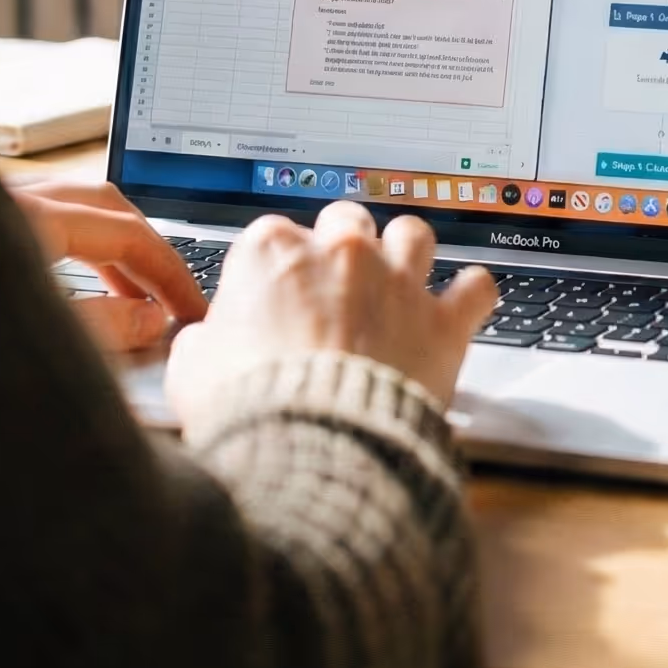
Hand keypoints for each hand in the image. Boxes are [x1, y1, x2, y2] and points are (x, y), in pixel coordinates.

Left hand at [12, 178, 207, 352]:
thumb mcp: (33, 340)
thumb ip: (99, 327)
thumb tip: (151, 318)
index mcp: (29, 217)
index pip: (126, 233)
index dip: (169, 272)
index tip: (192, 307)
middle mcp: (11, 200)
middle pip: (106, 206)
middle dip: (149, 248)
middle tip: (174, 293)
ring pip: (74, 206)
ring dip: (114, 244)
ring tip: (135, 292)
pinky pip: (43, 217)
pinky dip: (77, 242)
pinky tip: (83, 278)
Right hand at [166, 202, 496, 422]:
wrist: (313, 446)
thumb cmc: (250, 408)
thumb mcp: (191, 372)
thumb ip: (202, 342)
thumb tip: (202, 343)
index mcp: (273, 253)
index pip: (274, 236)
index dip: (275, 270)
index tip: (275, 296)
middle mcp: (341, 253)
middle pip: (347, 221)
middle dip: (343, 248)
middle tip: (337, 286)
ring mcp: (395, 281)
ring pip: (413, 234)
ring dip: (407, 254)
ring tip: (400, 281)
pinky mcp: (440, 321)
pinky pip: (475, 287)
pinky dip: (471, 294)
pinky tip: (465, 303)